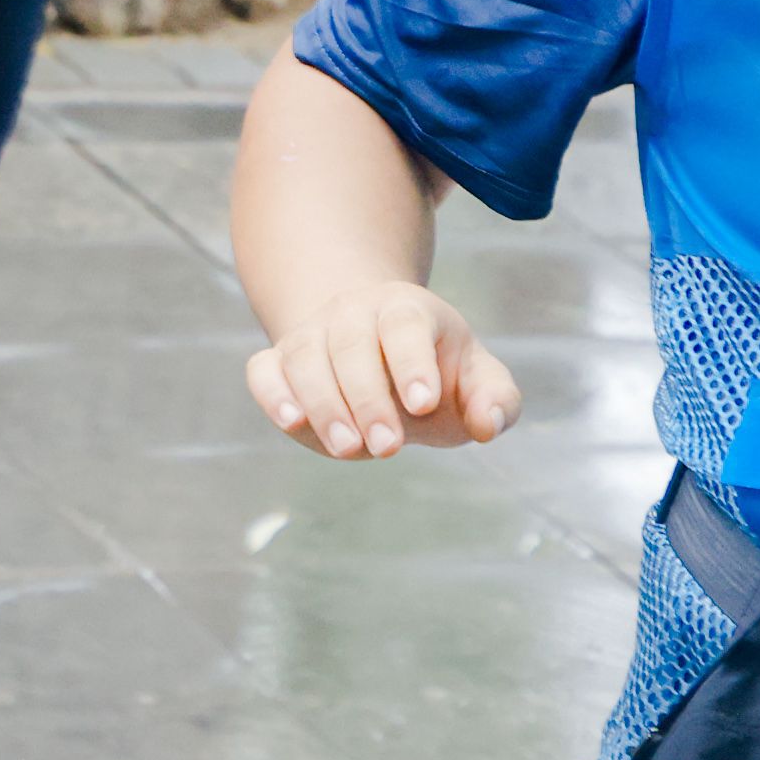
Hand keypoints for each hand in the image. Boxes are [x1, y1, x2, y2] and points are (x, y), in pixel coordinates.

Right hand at [243, 280, 521, 456]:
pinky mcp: (279, 361)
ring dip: (324, 404)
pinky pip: (263, 369)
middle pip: (351, 344)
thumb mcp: (477, 379)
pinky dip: (272, 393)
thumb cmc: (436, 371)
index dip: (412, 362)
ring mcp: (312, 333)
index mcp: (406, 309)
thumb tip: (487, 425)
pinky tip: (290, 421)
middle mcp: (352, 312)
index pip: (405, 325)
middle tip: (389, 448)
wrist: (375, 348)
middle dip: (368, 398)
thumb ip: (496, 401)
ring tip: (349, 449)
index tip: (424, 405)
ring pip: (305, 357)